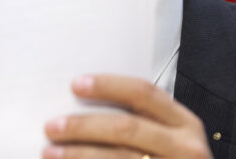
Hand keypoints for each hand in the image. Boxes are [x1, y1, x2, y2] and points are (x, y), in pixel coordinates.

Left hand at [43, 74, 212, 158]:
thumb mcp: (169, 139)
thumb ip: (141, 121)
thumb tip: (84, 105)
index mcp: (185, 123)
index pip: (144, 93)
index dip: (109, 86)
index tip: (77, 84)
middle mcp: (184, 147)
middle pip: (126, 128)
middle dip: (84, 126)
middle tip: (52, 126)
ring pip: (118, 158)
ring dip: (79, 154)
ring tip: (50, 152)